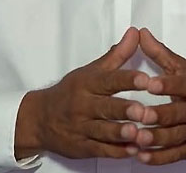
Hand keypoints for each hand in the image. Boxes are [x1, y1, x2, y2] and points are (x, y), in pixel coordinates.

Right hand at [15, 27, 149, 158]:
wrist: (39, 119)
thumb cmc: (70, 92)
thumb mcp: (91, 71)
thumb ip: (117, 55)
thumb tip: (135, 33)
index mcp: (87, 84)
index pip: (109, 80)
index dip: (127, 80)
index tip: (146, 79)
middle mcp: (83, 105)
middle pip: (105, 107)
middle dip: (124, 110)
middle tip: (143, 111)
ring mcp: (81, 128)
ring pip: (103, 132)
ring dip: (121, 134)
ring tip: (139, 134)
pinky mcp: (82, 147)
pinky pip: (100, 151)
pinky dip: (117, 152)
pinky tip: (133, 151)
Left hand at [128, 28, 185, 164]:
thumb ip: (161, 54)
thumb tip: (140, 33)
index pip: (185, 85)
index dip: (168, 85)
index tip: (150, 84)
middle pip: (180, 114)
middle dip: (160, 115)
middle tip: (140, 114)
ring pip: (177, 136)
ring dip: (156, 138)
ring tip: (137, 137)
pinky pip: (176, 155)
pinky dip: (159, 157)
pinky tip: (141, 155)